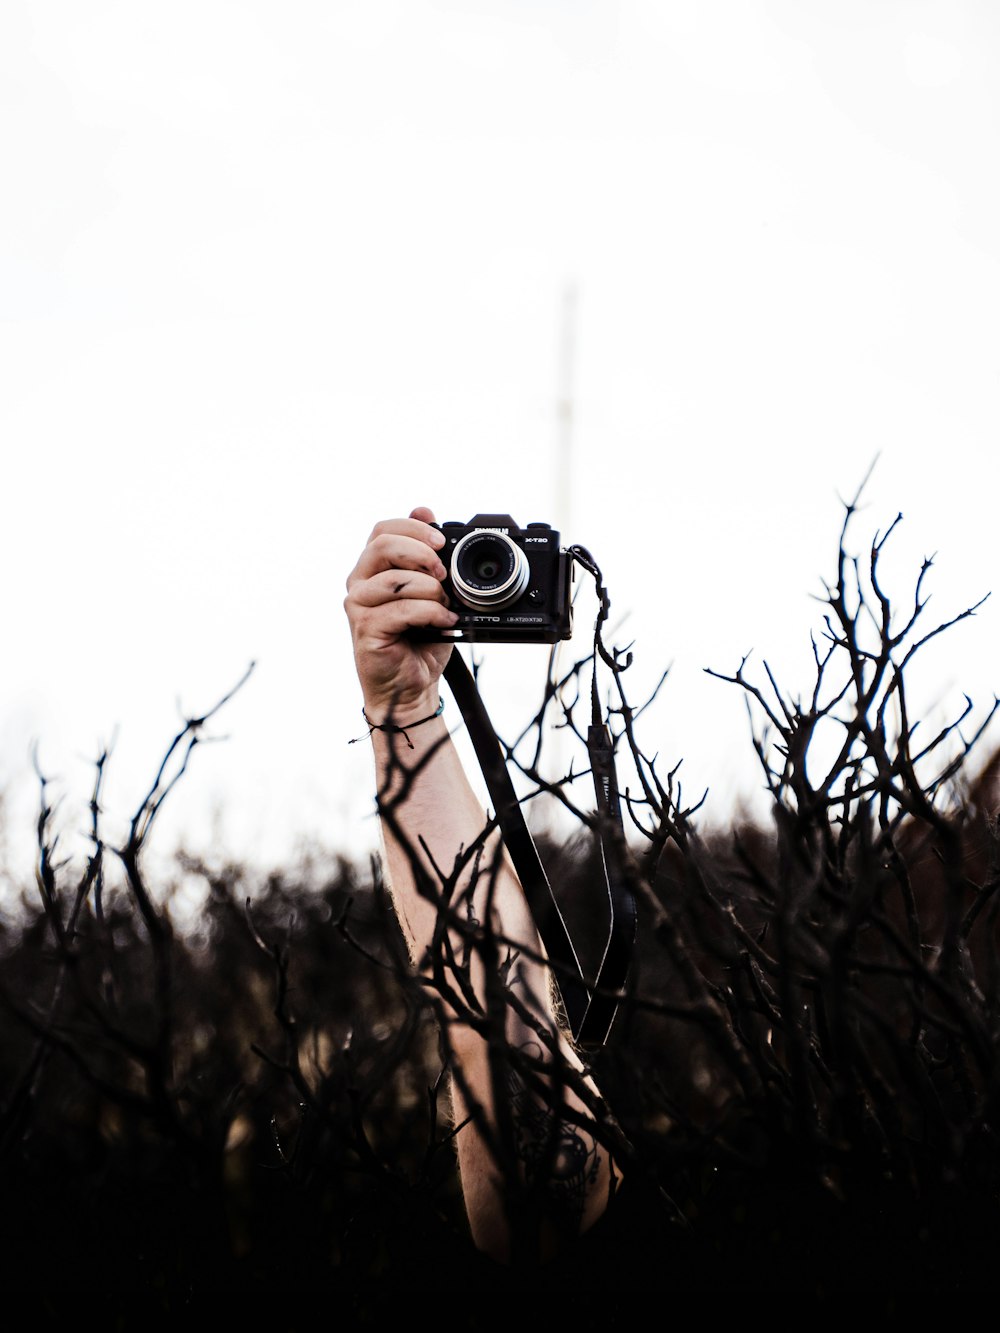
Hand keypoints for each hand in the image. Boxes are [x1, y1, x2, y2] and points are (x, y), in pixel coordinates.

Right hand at [344, 506, 459, 721]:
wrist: (412, 686)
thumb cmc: (420, 640)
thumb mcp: (433, 591)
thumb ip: (427, 554)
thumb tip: (424, 509)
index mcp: (374, 567)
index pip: (383, 529)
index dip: (413, 527)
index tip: (442, 541)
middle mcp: (360, 583)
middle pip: (381, 544)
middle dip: (421, 552)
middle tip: (445, 572)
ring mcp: (359, 606)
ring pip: (394, 579)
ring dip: (430, 589)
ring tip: (447, 605)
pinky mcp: (365, 629)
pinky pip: (401, 610)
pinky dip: (430, 613)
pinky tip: (444, 623)